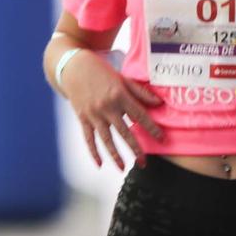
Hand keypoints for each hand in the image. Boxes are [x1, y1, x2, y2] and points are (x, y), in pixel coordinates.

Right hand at [60, 48, 163, 169]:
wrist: (73, 67)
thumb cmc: (102, 72)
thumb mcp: (122, 78)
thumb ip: (140, 92)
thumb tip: (159, 103)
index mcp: (119, 95)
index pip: (139, 115)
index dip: (151, 128)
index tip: (161, 139)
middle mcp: (107, 106)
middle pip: (124, 131)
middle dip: (135, 148)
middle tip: (144, 163)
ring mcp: (93, 114)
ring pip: (106, 139)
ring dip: (115, 155)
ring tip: (123, 168)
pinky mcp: (82, 118)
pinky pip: (88, 138)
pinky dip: (93, 152)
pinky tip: (100, 164)